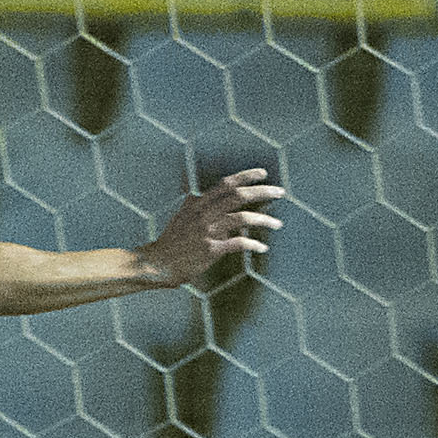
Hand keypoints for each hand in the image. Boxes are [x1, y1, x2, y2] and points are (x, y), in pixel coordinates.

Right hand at [138, 167, 285, 287]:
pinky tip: (262, 247)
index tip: (263, 173)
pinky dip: (254, 244)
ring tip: (278, 224)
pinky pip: (239, 244)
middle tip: (280, 192)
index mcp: (197, 204)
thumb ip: (191, 206)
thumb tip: (195, 194)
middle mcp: (203, 214)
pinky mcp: (210, 250)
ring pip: (242, 218)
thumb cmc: (170, 242)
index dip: (245, 176)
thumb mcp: (179, 218)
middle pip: (238, 196)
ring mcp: (206, 231)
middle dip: (262, 191)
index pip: (225, 184)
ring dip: (264, 219)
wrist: (157, 264)